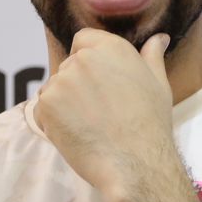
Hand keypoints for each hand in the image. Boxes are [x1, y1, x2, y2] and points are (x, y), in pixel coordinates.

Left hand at [34, 30, 177, 198]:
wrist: (135, 163)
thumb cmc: (150, 125)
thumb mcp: (158, 84)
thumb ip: (152, 56)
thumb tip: (159, 38)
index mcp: (110, 47)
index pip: (82, 39)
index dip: (87, 59)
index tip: (99, 83)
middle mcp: (83, 59)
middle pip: (68, 67)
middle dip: (77, 86)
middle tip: (99, 112)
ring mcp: (61, 81)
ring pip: (54, 89)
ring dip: (63, 105)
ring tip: (89, 126)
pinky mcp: (46, 104)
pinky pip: (42, 110)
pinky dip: (53, 123)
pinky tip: (76, 135)